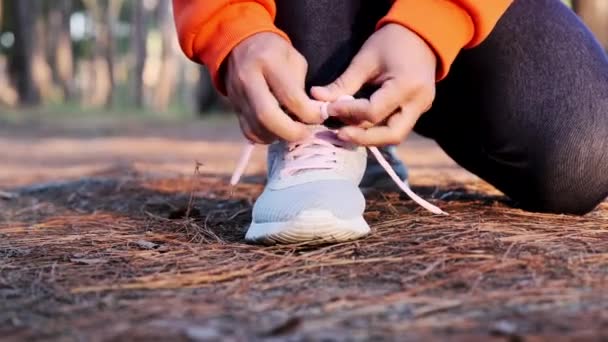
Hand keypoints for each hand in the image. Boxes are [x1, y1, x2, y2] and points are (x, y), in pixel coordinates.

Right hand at [225, 33, 322, 143]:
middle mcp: (248, 79)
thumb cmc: (274, 52)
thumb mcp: (293, 59)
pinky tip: (277, 132)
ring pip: (257, 128)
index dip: (309, 113)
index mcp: (268, 62)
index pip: (290, 96)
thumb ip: (301, 87)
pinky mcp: (233, 107)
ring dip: (279, 136)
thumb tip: (311, 115)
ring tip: (293, 132)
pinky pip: (249, 131)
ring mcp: (237, 95)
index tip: (320, 117)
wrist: (239, 45)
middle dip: (291, 132)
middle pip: (267, 116)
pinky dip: (266, 137)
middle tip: (306, 134)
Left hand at [311, 24, 436, 145]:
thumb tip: (316, 97)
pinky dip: (376, 131)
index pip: (374, 111)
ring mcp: (421, 109)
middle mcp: (418, 103)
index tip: (329, 108)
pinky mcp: (418, 111)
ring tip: (345, 132)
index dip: (349, 112)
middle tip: (338, 134)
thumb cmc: (391, 41)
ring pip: (395, 136)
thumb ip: (343, 83)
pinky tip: (358, 127)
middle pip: (391, 135)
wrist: (422, 34)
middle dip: (363, 138)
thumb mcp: (365, 59)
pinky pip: (396, 128)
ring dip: (369, 138)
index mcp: (406, 86)